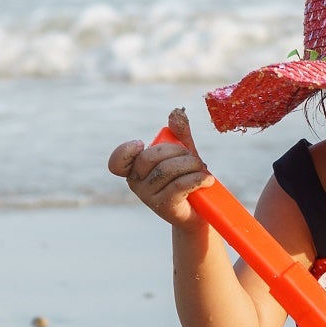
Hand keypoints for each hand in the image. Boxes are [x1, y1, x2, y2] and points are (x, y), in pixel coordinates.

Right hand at [107, 112, 213, 226]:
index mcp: (135, 170)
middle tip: (195, 159)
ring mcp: (148, 197)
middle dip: (177, 152)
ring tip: (204, 171)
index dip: (125, 151)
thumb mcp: (184, 155)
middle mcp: (137, 184)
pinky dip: (197, 178)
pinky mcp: (164, 206)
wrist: (201, 213)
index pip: (117, 162)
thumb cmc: (188, 181)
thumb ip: (179, 135)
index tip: (141, 143)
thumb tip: (175, 113)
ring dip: (192, 166)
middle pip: (150, 158)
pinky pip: (179, 185)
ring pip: (167, 170)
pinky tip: (207, 179)